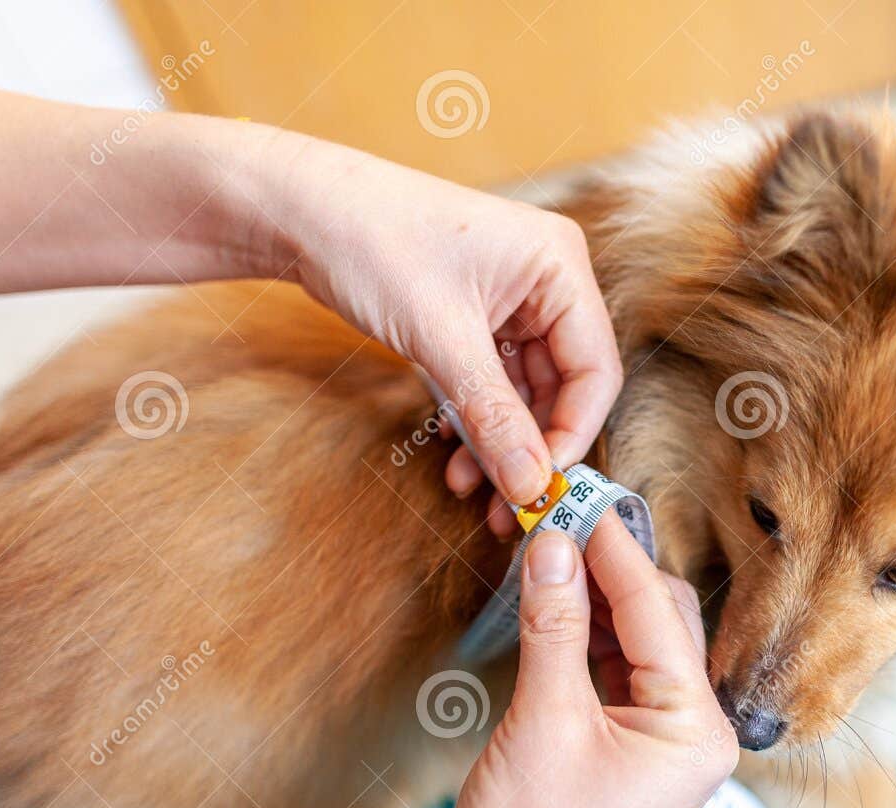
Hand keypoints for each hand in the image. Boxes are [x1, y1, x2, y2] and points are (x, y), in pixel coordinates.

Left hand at [271, 140, 621, 517]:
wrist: (301, 210)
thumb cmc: (372, 242)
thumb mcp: (439, 339)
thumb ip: (491, 416)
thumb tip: (530, 485)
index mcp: (559, 265)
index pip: (594, 369)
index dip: (572, 434)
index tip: (540, 487)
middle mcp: (547, 280)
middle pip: (563, 387)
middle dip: (531, 448)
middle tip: (506, 508)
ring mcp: (512, 298)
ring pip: (524, 392)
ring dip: (498, 442)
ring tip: (468, 488)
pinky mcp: (477, 315)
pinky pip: (492, 381)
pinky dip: (474, 419)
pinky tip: (452, 453)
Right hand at [432, 516, 736, 807]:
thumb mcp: (541, 721)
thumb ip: (553, 624)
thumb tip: (552, 542)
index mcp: (698, 728)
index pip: (657, 608)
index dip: (611, 544)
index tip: (575, 490)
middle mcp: (696, 734)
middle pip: (659, 618)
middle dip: (608, 565)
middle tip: (556, 511)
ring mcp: (663, 746)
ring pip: (635, 643)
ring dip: (592, 598)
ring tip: (546, 548)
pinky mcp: (628, 755)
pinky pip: (615, 676)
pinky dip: (583, 639)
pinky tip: (550, 604)